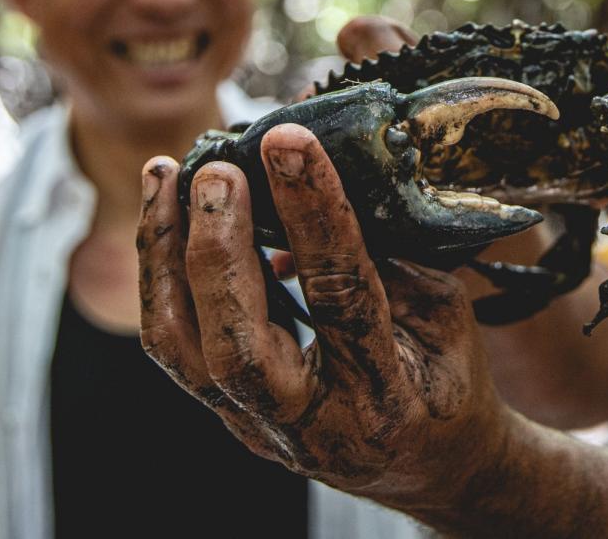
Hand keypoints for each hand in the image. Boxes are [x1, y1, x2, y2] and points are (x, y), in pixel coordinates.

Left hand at [137, 121, 511, 518]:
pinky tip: (164, 211)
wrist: (426, 464)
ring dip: (164, 250)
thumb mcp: (446, 314)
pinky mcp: (224, 408)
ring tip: (164, 174)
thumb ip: (393, 256)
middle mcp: (309, 423)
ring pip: (180, 344)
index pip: (339, 294)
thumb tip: (327, 182)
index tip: (289, 144)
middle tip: (218, 170)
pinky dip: (161, 269)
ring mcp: (255, 423)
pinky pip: (173, 340)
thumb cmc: (443, 380)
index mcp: (381, 396)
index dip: (312, 212)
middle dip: (218, 246)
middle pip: (236, 345)